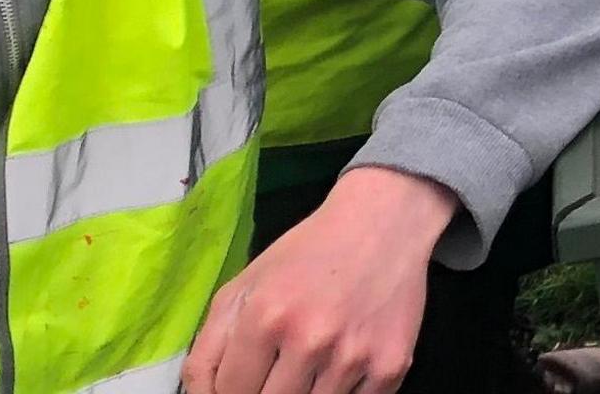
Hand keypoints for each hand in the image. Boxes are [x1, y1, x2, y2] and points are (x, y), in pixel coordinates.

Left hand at [190, 164, 456, 393]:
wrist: (383, 223)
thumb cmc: (307, 254)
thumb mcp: (243, 286)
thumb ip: (209, 349)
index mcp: (264, 317)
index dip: (230, 391)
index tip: (244, 377)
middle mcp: (310, 340)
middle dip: (266, 392)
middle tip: (279, 367)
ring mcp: (353, 357)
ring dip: (305, 393)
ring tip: (311, 360)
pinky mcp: (391, 365)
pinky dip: (343, 393)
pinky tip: (342, 364)